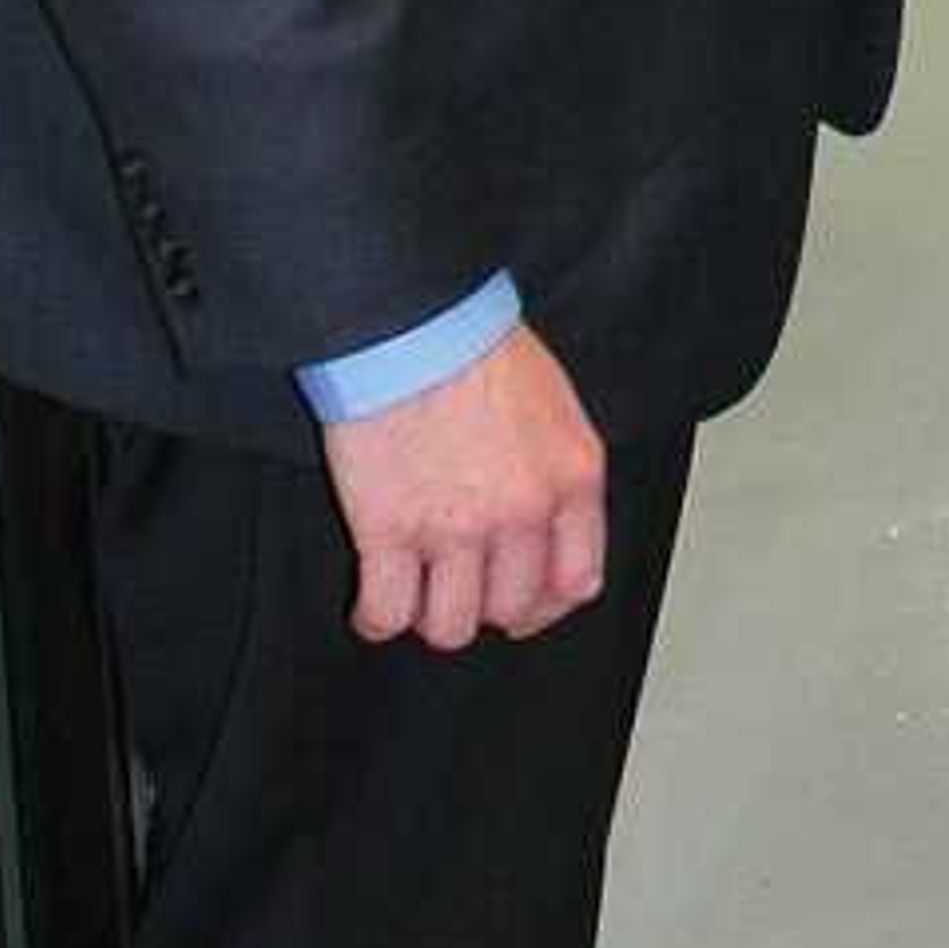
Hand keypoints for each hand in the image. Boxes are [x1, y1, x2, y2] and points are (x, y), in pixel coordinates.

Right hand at [321, 324, 609, 653]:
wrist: (412, 322)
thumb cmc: (477, 343)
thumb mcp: (555, 403)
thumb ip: (559, 470)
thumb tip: (550, 521)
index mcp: (572, 480)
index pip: (576, 581)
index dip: (545, 605)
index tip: (522, 607)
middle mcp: (522, 514)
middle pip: (512, 610)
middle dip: (484, 606)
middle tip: (458, 589)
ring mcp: (456, 530)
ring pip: (450, 625)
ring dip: (431, 616)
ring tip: (414, 596)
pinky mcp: (389, 532)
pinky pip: (387, 611)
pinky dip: (376, 618)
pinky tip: (372, 606)